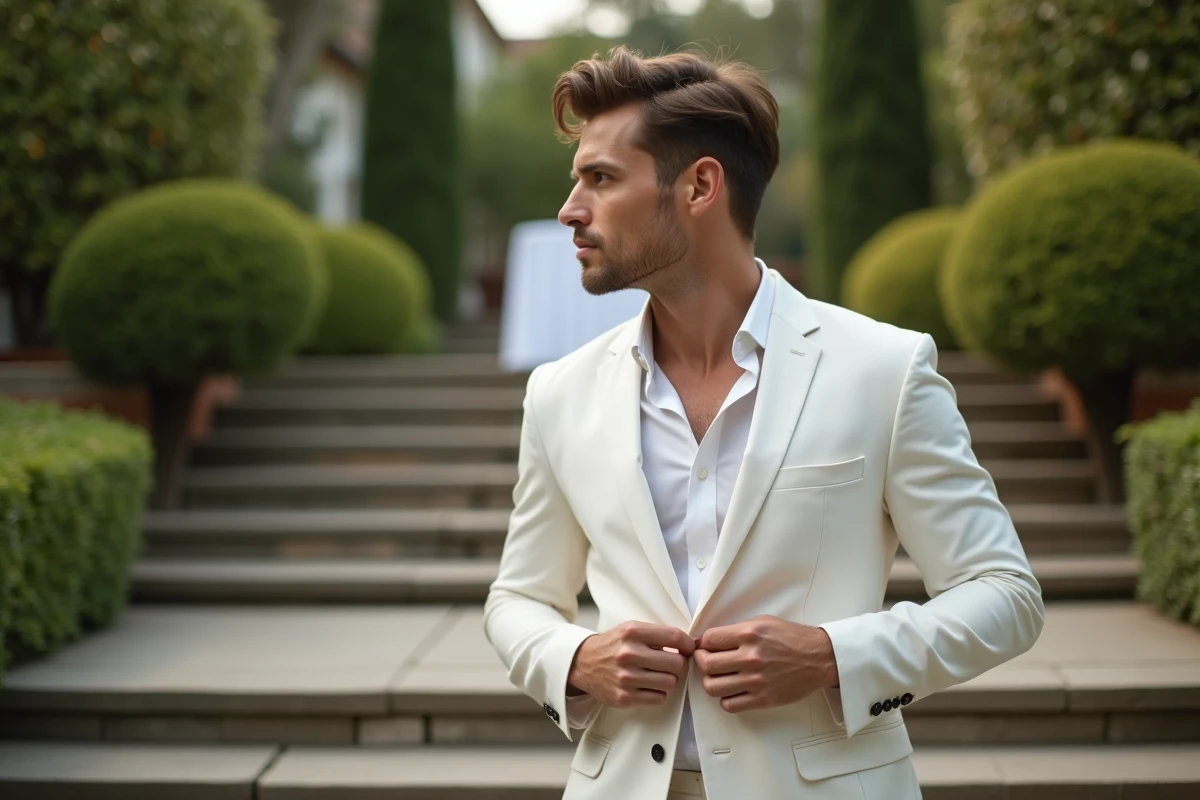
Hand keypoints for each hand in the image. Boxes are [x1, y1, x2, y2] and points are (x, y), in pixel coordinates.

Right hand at [568, 621, 695, 708]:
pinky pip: (659, 698)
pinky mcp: (624, 697)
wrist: (583, 663)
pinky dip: (658, 693)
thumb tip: (691, 645)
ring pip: (670, 682)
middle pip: (676, 663)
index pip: (674, 637)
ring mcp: (626, 678)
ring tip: (657, 674)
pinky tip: (648, 685)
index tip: (689, 649)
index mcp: (632, 632)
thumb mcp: (631, 629)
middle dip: (678, 664)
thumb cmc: (614, 645)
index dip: (688, 644)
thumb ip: (658, 635)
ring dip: (668, 679)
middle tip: (670, 663)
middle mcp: (629, 654)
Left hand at [693, 615, 838, 712]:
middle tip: (706, 661)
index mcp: (749, 634)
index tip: (704, 646)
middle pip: (706, 665)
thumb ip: (736, 630)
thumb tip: (709, 640)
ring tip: (718, 677)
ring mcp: (756, 680)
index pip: (709, 640)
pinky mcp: (763, 699)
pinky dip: (725, 699)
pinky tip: (732, 691)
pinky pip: (730, 705)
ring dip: (711, 682)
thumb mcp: (762, 622)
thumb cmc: (791, 638)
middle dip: (701, 662)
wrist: (819, 658)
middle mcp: (751, 657)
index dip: (702, 643)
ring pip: (713, 687)